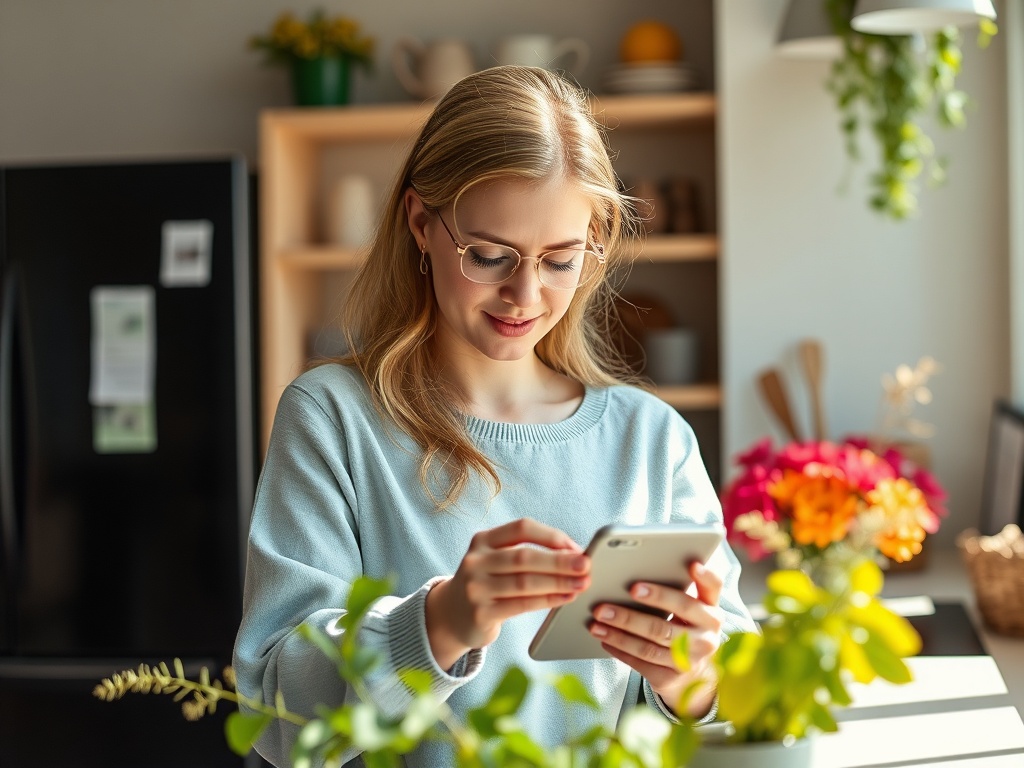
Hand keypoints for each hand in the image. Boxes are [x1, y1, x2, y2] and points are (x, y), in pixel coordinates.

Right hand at [426, 519, 590, 668]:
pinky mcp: (481, 613)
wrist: (452, 615)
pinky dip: (548, 601)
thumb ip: (527, 553)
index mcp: (483, 540)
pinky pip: (522, 605)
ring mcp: (476, 588)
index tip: (575, 547)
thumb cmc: (488, 583)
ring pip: (525, 583)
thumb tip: (574, 553)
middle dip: (560, 561)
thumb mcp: (496, 560)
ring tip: (582, 584)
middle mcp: (476, 561)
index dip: (551, 536)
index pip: (521, 528)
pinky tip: (565, 598)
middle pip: (524, 557)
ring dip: (559, 583)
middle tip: (586, 565)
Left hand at [588, 560, 722, 717]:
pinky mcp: (671, 678)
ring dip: (620, 632)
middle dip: (638, 610)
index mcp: (712, 612)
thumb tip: (641, 568)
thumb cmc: (684, 629)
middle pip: (669, 622)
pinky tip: (605, 638)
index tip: (691, 564)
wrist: (694, 675)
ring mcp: (690, 661)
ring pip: (650, 645)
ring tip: (598, 620)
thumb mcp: (691, 611)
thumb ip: (678, 591)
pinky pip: (641, 662)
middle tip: (616, 598)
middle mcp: (706, 638)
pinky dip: (620, 648)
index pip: (714, 590)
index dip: (704, 577)